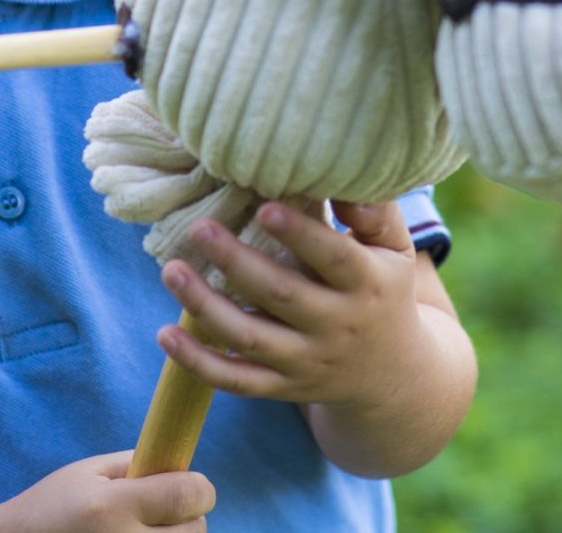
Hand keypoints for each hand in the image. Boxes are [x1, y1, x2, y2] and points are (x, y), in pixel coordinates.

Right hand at [0, 451, 213, 531]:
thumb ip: (136, 464)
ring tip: (142, 532)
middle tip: (161, 513)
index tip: (188, 486)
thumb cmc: (50, 508)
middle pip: (197, 531)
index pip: (189, 494)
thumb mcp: (86, 472)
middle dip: (187, 517)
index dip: (198, 487)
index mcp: (113, 507)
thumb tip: (180, 462)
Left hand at [156, 200, 426, 412]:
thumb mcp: (396, 251)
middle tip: (199, 228)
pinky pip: (236, 380)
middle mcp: (337, 327)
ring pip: (250, 339)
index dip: (300, 235)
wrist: (393, 375)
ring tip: (171, 270)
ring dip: (206, 307)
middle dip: (237, 263)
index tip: (263, 208)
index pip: (334, 259)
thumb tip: (340, 174)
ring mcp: (306, 362)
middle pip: (282, 297)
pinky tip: (165, 333)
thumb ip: (374, 212)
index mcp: (367, 285)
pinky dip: (198, 363)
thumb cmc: (383, 291)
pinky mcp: (282, 387)